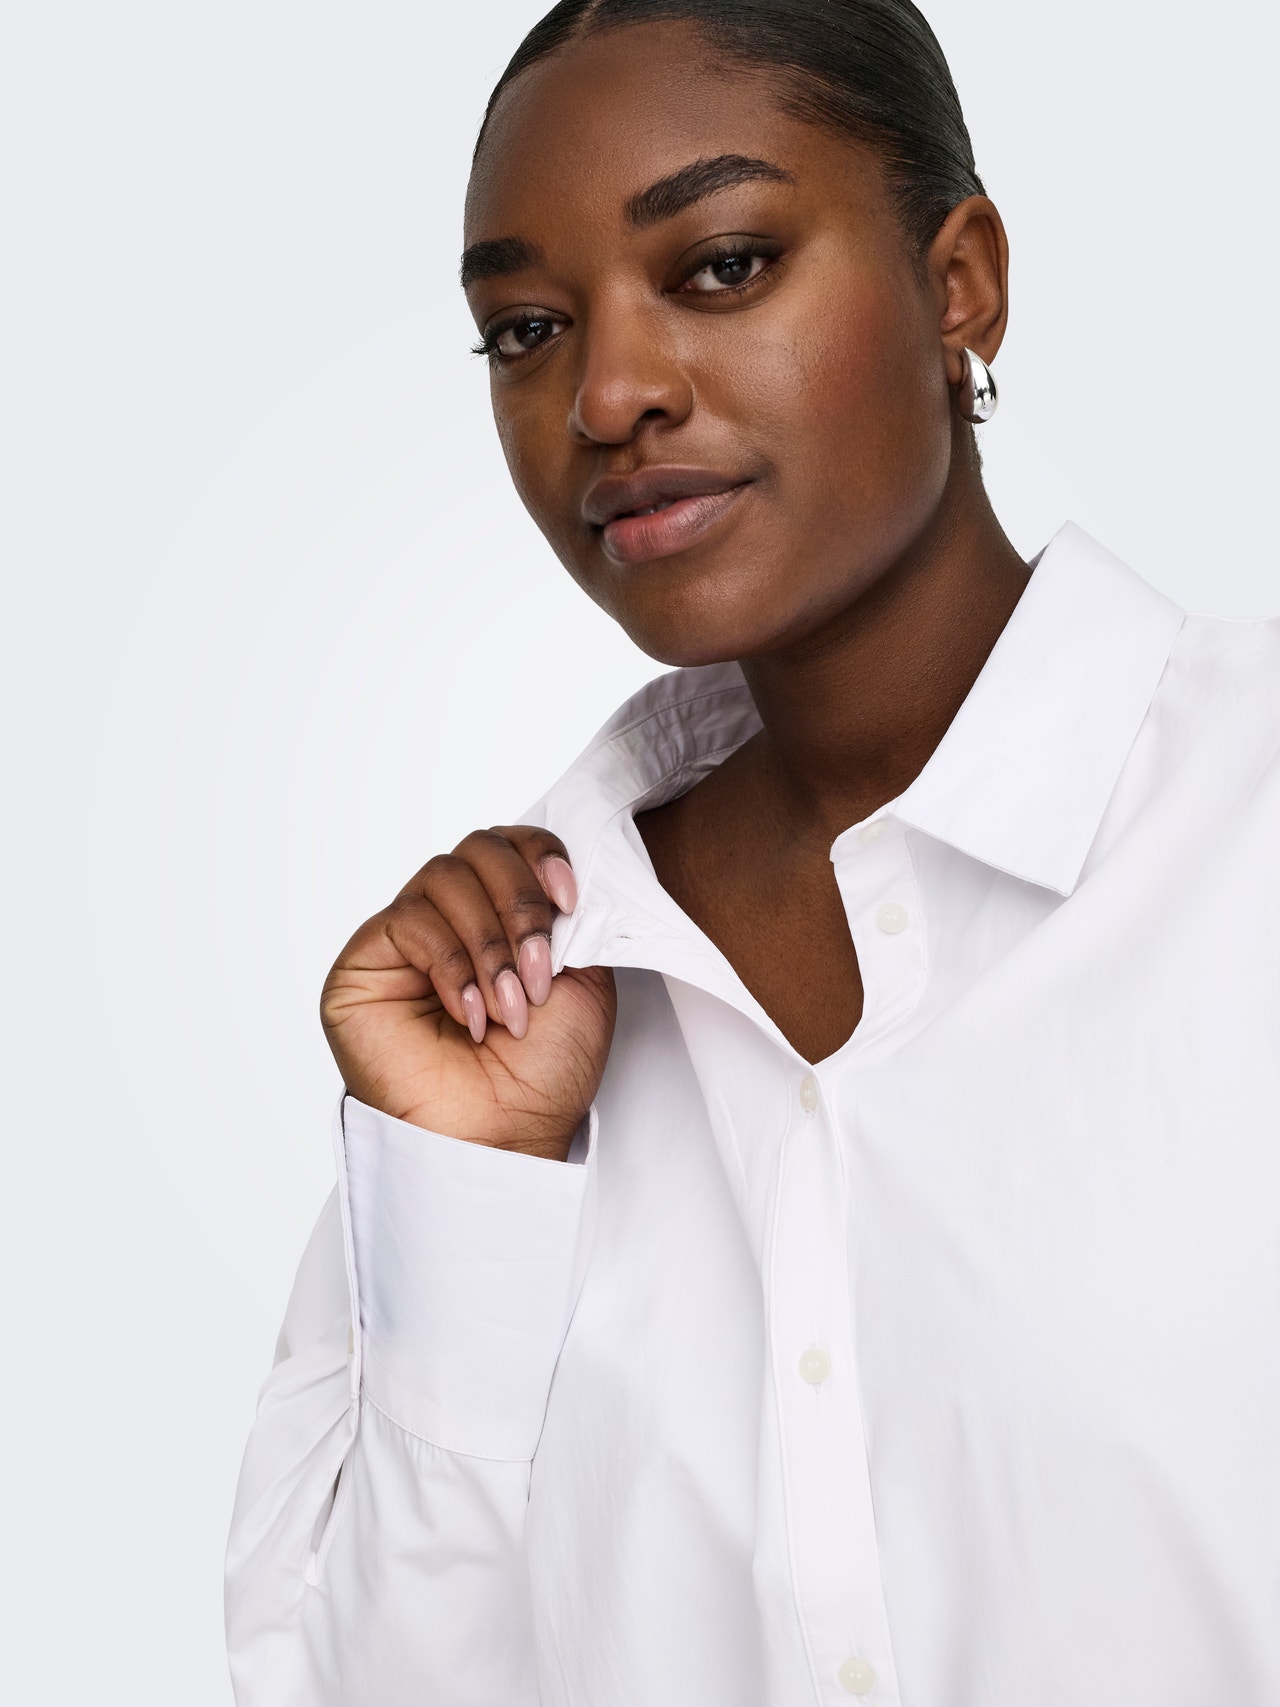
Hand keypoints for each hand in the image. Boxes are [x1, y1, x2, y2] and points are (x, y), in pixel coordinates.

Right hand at [321, 827, 615, 1161]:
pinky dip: (452, 965)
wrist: (505, 1138)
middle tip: (541, 971)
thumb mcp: (585, 979)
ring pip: (445, 877)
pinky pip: (408, 920)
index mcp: (500, 914)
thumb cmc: (543, 1073)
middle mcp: (450, 918)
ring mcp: (404, 940)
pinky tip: (471, 1016)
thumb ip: (568, 916)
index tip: (570, 901)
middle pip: (479, 848)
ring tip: (512, 1007)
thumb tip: (554, 871)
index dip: (540, 855)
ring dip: (490, 943)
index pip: (510, 843)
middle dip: (521, 904)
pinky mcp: (363, 965)